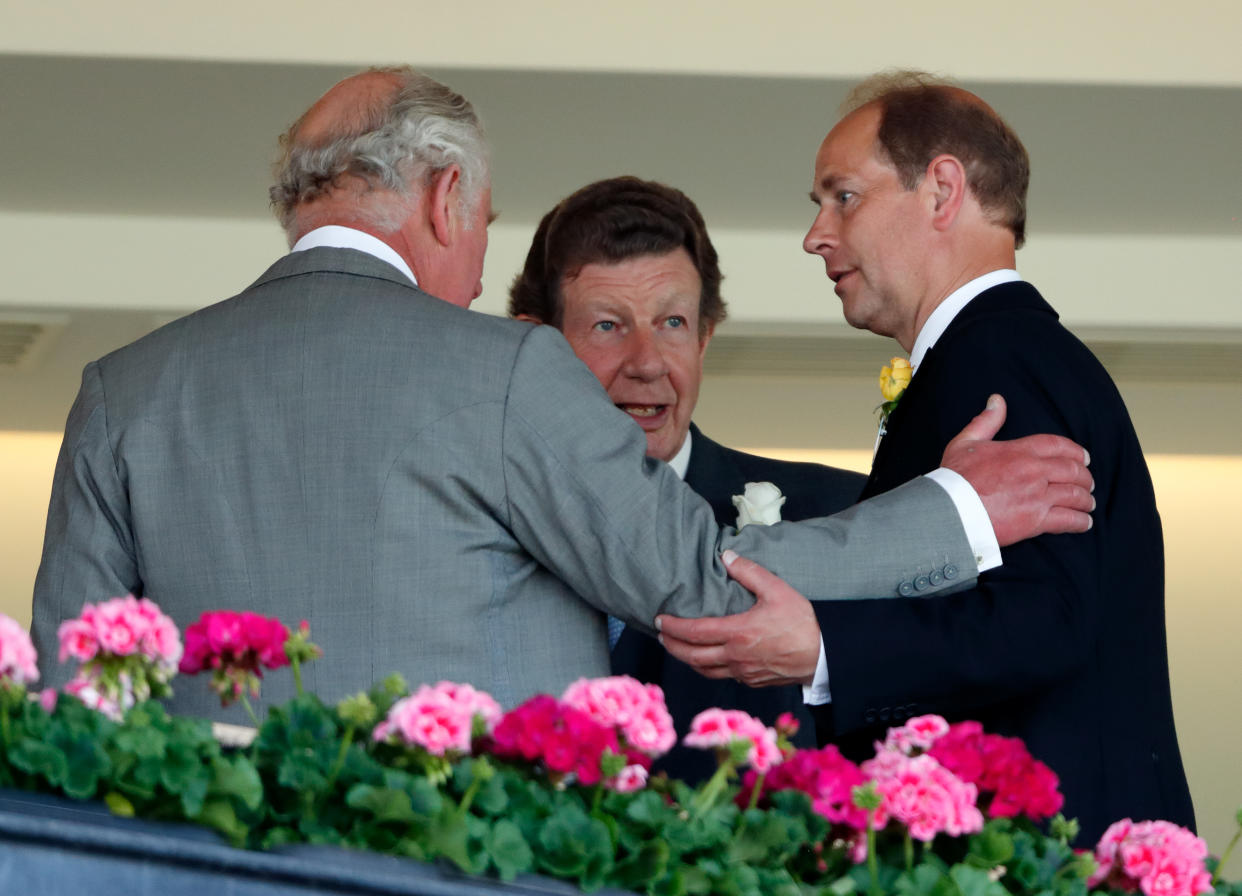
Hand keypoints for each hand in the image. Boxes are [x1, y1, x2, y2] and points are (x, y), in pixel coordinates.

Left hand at [656, 551, 820, 686]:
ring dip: (687, 660)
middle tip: (660, 635)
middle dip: (671, 645)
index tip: (659, 620)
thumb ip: (750, 572)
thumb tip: (727, 557)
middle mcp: (735, 657)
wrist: (823, 656)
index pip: (694, 632)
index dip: (673, 627)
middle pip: (692, 656)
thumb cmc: (801, 623)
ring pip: (705, 670)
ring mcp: (743, 673)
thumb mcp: (777, 590)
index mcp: (737, 633)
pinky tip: (708, 659)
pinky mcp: (752, 681)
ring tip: (678, 648)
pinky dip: (708, 667)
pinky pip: (722, 676)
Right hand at [941, 394, 1094, 545]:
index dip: (1076, 451)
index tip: (1084, 458)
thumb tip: (997, 400)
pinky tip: (1084, 522)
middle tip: (1087, 482)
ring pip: (1075, 495)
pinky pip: (1068, 520)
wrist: (950, 510)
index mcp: (1020, 451)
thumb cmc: (955, 477)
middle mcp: (1034, 471)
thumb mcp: (966, 442)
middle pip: (1073, 470)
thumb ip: (986, 421)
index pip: (1059, 445)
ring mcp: (1038, 496)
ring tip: (1087, 503)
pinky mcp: (1036, 521)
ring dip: (1085, 499)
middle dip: (1084, 476)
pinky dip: (1080, 521)